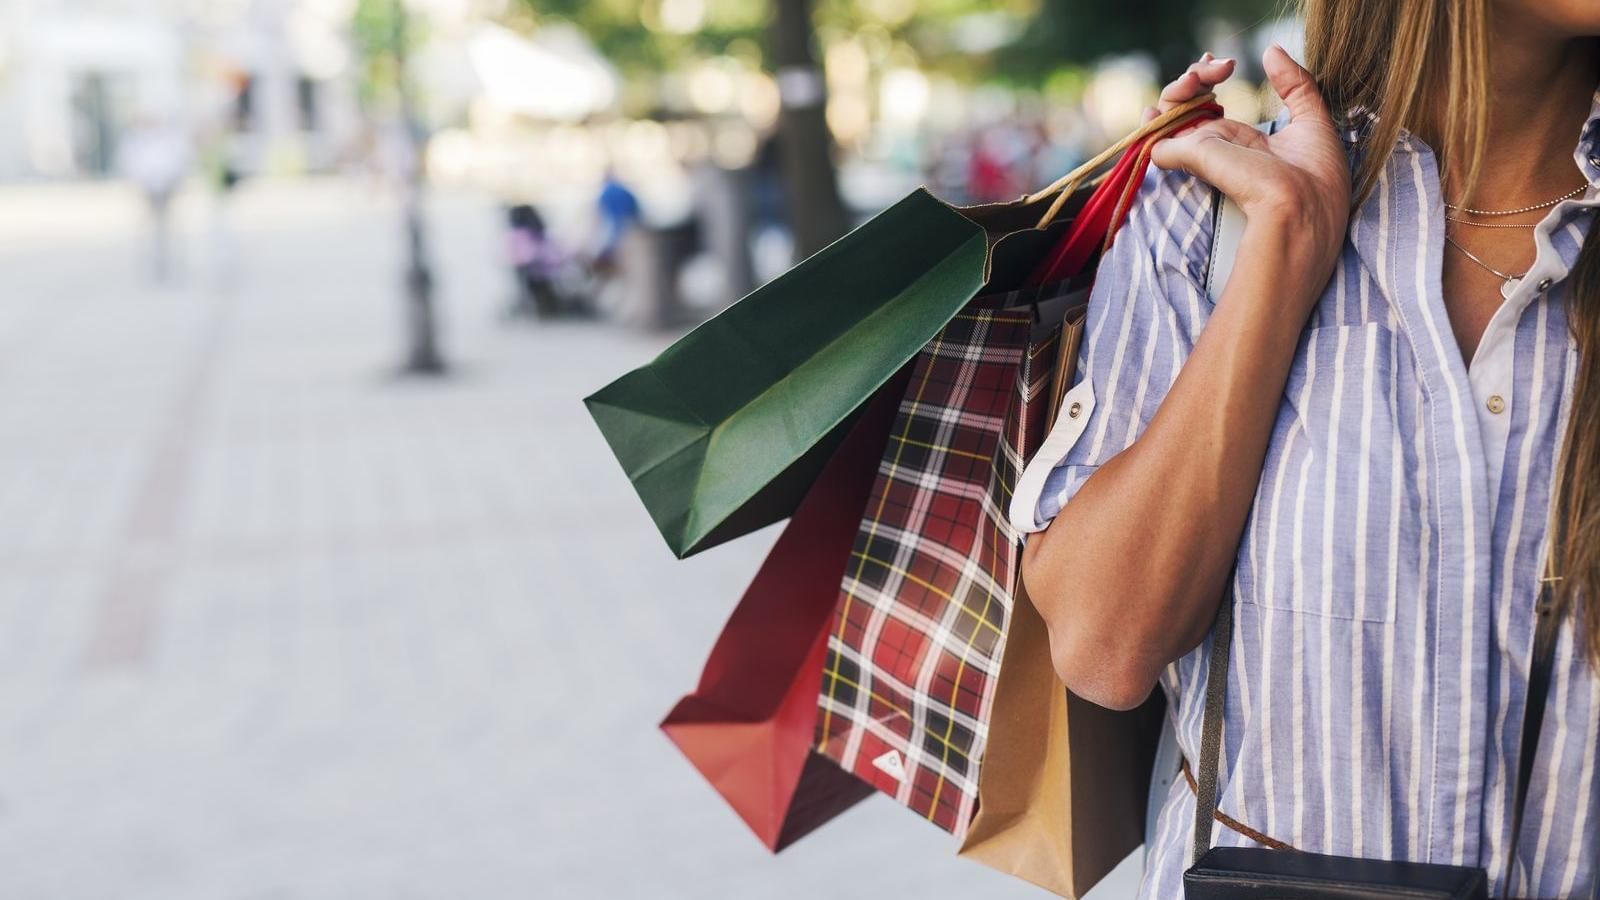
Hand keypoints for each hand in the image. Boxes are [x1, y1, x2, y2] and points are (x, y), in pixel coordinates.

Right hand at [1149, 46, 1350, 281]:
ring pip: (1170, 114)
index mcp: (1241, 143)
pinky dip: (1152, 120)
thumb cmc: (1313, 179)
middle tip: (1215, 66)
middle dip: (1195, 78)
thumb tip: (1271, 51)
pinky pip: (1156, 136)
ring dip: (1176, 89)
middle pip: (1188, 106)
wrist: (1299, 209)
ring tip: (1196, 76)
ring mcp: (1200, 152)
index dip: (1208, 79)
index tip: (1223, 64)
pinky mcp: (1187, 155)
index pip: (1210, 108)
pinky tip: (1159, 106)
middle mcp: (1217, 148)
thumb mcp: (1312, 122)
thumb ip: (1294, 85)